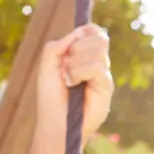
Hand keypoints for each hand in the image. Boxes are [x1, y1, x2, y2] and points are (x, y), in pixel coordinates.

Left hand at [34, 24, 114, 143]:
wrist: (55, 122)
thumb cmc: (50, 97)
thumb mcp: (47, 66)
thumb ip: (56, 46)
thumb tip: (77, 33)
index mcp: (84, 55)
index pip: (95, 32)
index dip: (85, 32)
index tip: (70, 46)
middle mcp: (97, 63)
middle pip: (99, 38)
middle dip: (76, 49)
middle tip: (65, 68)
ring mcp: (104, 74)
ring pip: (97, 51)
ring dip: (75, 64)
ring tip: (68, 80)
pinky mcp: (107, 86)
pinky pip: (96, 67)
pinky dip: (79, 73)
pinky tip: (74, 85)